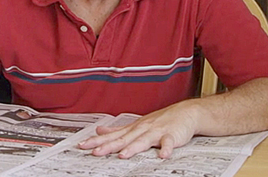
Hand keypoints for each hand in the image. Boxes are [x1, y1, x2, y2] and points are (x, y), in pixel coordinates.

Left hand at [78, 100, 201, 158]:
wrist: (185, 113)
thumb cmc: (160, 121)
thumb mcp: (136, 124)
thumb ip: (118, 130)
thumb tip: (100, 130)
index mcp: (132, 129)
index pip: (111, 136)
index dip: (97, 141)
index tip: (82, 145)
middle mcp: (141, 130)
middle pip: (123, 139)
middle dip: (108, 146)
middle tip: (95, 152)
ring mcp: (156, 132)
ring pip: (143, 141)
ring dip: (133, 148)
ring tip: (122, 155)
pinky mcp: (171, 136)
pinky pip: (168, 143)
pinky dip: (166, 149)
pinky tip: (162, 155)